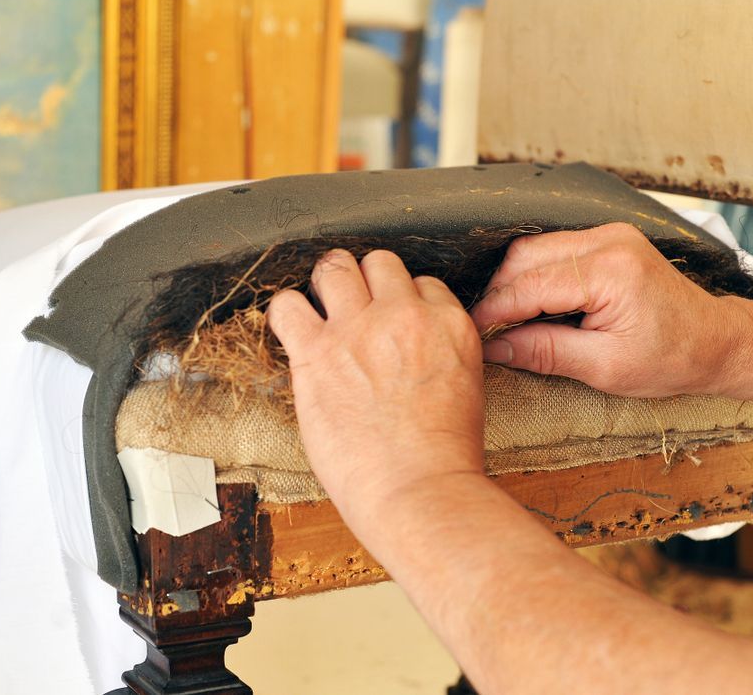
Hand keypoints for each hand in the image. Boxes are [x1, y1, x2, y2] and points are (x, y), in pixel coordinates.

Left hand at [267, 249, 484, 508]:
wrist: (420, 489)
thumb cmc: (444, 456)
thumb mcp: (466, 387)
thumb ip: (440, 354)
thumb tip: (415, 350)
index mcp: (449, 324)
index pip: (423, 284)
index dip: (404, 301)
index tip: (393, 322)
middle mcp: (405, 315)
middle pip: (379, 263)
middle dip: (366, 282)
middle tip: (355, 308)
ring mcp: (358, 329)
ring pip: (335, 268)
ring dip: (327, 285)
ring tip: (321, 309)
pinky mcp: (316, 353)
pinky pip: (287, 305)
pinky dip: (285, 313)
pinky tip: (292, 331)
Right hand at [471, 222, 744, 397]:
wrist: (716, 342)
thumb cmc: (672, 358)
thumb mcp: (605, 367)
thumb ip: (546, 352)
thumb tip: (496, 348)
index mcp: (610, 271)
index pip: (530, 285)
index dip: (494, 311)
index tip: (472, 333)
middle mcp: (608, 241)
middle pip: (525, 257)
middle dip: (499, 294)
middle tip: (485, 331)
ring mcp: (609, 235)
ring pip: (536, 249)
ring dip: (514, 283)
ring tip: (505, 321)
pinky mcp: (609, 240)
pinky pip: (555, 250)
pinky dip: (535, 276)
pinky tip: (530, 305)